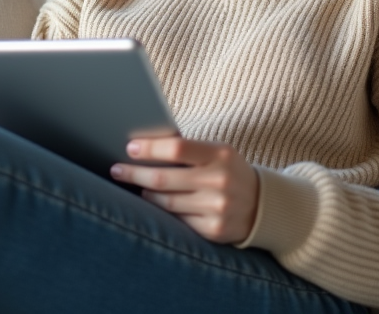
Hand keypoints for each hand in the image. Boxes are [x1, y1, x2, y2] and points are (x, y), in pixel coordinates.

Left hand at [110, 137, 259, 243]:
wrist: (262, 205)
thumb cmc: (229, 171)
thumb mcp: (218, 153)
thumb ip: (188, 150)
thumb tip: (143, 148)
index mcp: (220, 155)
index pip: (177, 149)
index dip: (149, 149)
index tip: (130, 148)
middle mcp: (220, 181)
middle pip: (163, 178)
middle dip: (134, 174)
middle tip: (116, 169)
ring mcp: (217, 208)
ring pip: (165, 202)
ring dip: (145, 193)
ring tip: (136, 186)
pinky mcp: (213, 230)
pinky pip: (176, 220)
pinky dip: (162, 212)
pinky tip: (153, 204)